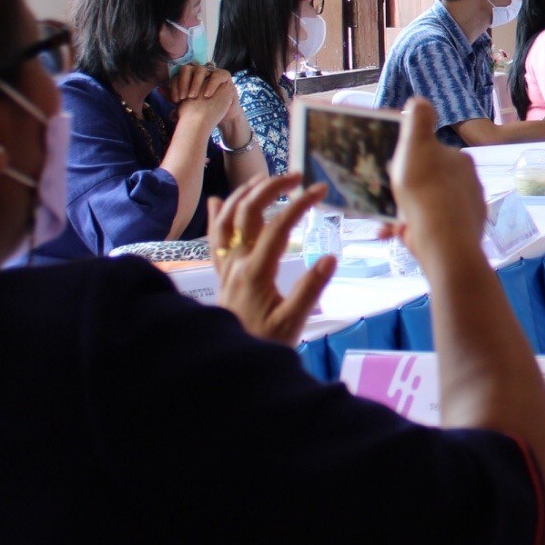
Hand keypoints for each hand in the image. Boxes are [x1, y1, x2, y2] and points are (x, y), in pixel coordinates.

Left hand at [168, 65, 236, 132]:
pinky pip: (216, 75)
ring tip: (194, 97)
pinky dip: (211, 84)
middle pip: (187, 68)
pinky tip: (206, 95)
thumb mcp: (185, 104)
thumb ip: (173, 97)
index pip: (177, 75)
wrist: (221, 114)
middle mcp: (198, 72)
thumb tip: (159, 90)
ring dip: (195, 83)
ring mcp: (211, 72)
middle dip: (183, 82)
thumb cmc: (202, 108)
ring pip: (200, 69)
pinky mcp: (224, 75)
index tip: (176, 100)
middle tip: (184, 97)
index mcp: (188, 77)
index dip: (175, 86)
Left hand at [207, 174, 335, 345]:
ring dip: (244, 194)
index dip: (299, 204)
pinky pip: (214, 238)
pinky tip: (216, 200)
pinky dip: (216, 216)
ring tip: (264, 179)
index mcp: (255, 272)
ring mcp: (225, 267)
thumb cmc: (265, 344)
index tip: (320, 191)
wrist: (228, 366)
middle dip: (271, 188)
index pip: (279, 227)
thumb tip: (330, 257)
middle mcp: (235, 264)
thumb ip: (310, 289)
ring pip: (226, 219)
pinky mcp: (221, 274)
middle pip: (247, 213)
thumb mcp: (293, 322)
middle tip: (296, 178)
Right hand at [388, 99, 486, 263]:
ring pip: (430, 208)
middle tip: (390, 202)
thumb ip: (418, 120)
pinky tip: (403, 236)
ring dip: (407, 214)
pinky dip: (417, 232)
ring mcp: (470, 209)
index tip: (394, 175)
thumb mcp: (415, 146)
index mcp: (460, 161)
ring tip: (391, 226)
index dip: (409, 164)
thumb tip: (419, 102)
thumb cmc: (425, 190)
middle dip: (407, 192)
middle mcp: (470, 182)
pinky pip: (435, 230)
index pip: (431, 155)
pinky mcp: (466, 234)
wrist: (444, 242)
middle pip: (430, 182)